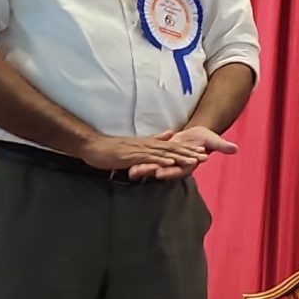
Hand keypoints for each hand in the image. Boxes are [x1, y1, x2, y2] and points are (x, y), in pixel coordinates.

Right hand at [83, 131, 207, 177]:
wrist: (92, 146)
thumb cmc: (111, 149)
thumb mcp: (134, 147)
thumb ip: (150, 142)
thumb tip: (167, 136)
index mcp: (148, 144)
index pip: (171, 146)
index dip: (187, 149)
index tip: (201, 152)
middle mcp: (146, 145)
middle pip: (172, 148)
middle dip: (189, 152)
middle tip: (205, 156)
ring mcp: (140, 149)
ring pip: (164, 153)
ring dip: (180, 156)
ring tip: (194, 160)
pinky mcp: (132, 155)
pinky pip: (148, 158)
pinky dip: (160, 159)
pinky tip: (170, 162)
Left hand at [118, 125, 237, 180]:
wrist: (195, 136)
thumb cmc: (204, 139)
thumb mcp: (214, 141)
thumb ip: (222, 146)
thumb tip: (235, 149)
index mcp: (188, 163)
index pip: (179, 169)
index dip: (170, 170)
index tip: (161, 172)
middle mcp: (176, 165)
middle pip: (164, 169)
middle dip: (152, 171)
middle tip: (140, 173)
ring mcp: (167, 162)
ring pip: (154, 167)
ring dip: (143, 170)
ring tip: (132, 172)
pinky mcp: (160, 157)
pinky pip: (150, 161)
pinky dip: (141, 163)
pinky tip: (129, 166)